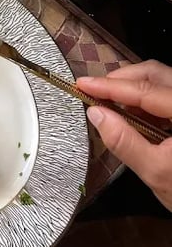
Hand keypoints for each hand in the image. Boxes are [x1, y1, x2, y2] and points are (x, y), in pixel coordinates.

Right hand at [77, 61, 171, 211]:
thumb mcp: (156, 172)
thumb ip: (124, 141)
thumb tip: (95, 113)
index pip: (146, 89)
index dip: (110, 86)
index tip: (82, 84)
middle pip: (156, 73)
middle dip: (122, 80)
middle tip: (96, 92)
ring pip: (162, 81)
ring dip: (133, 89)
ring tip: (111, 106)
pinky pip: (168, 95)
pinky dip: (147, 100)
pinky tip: (133, 116)